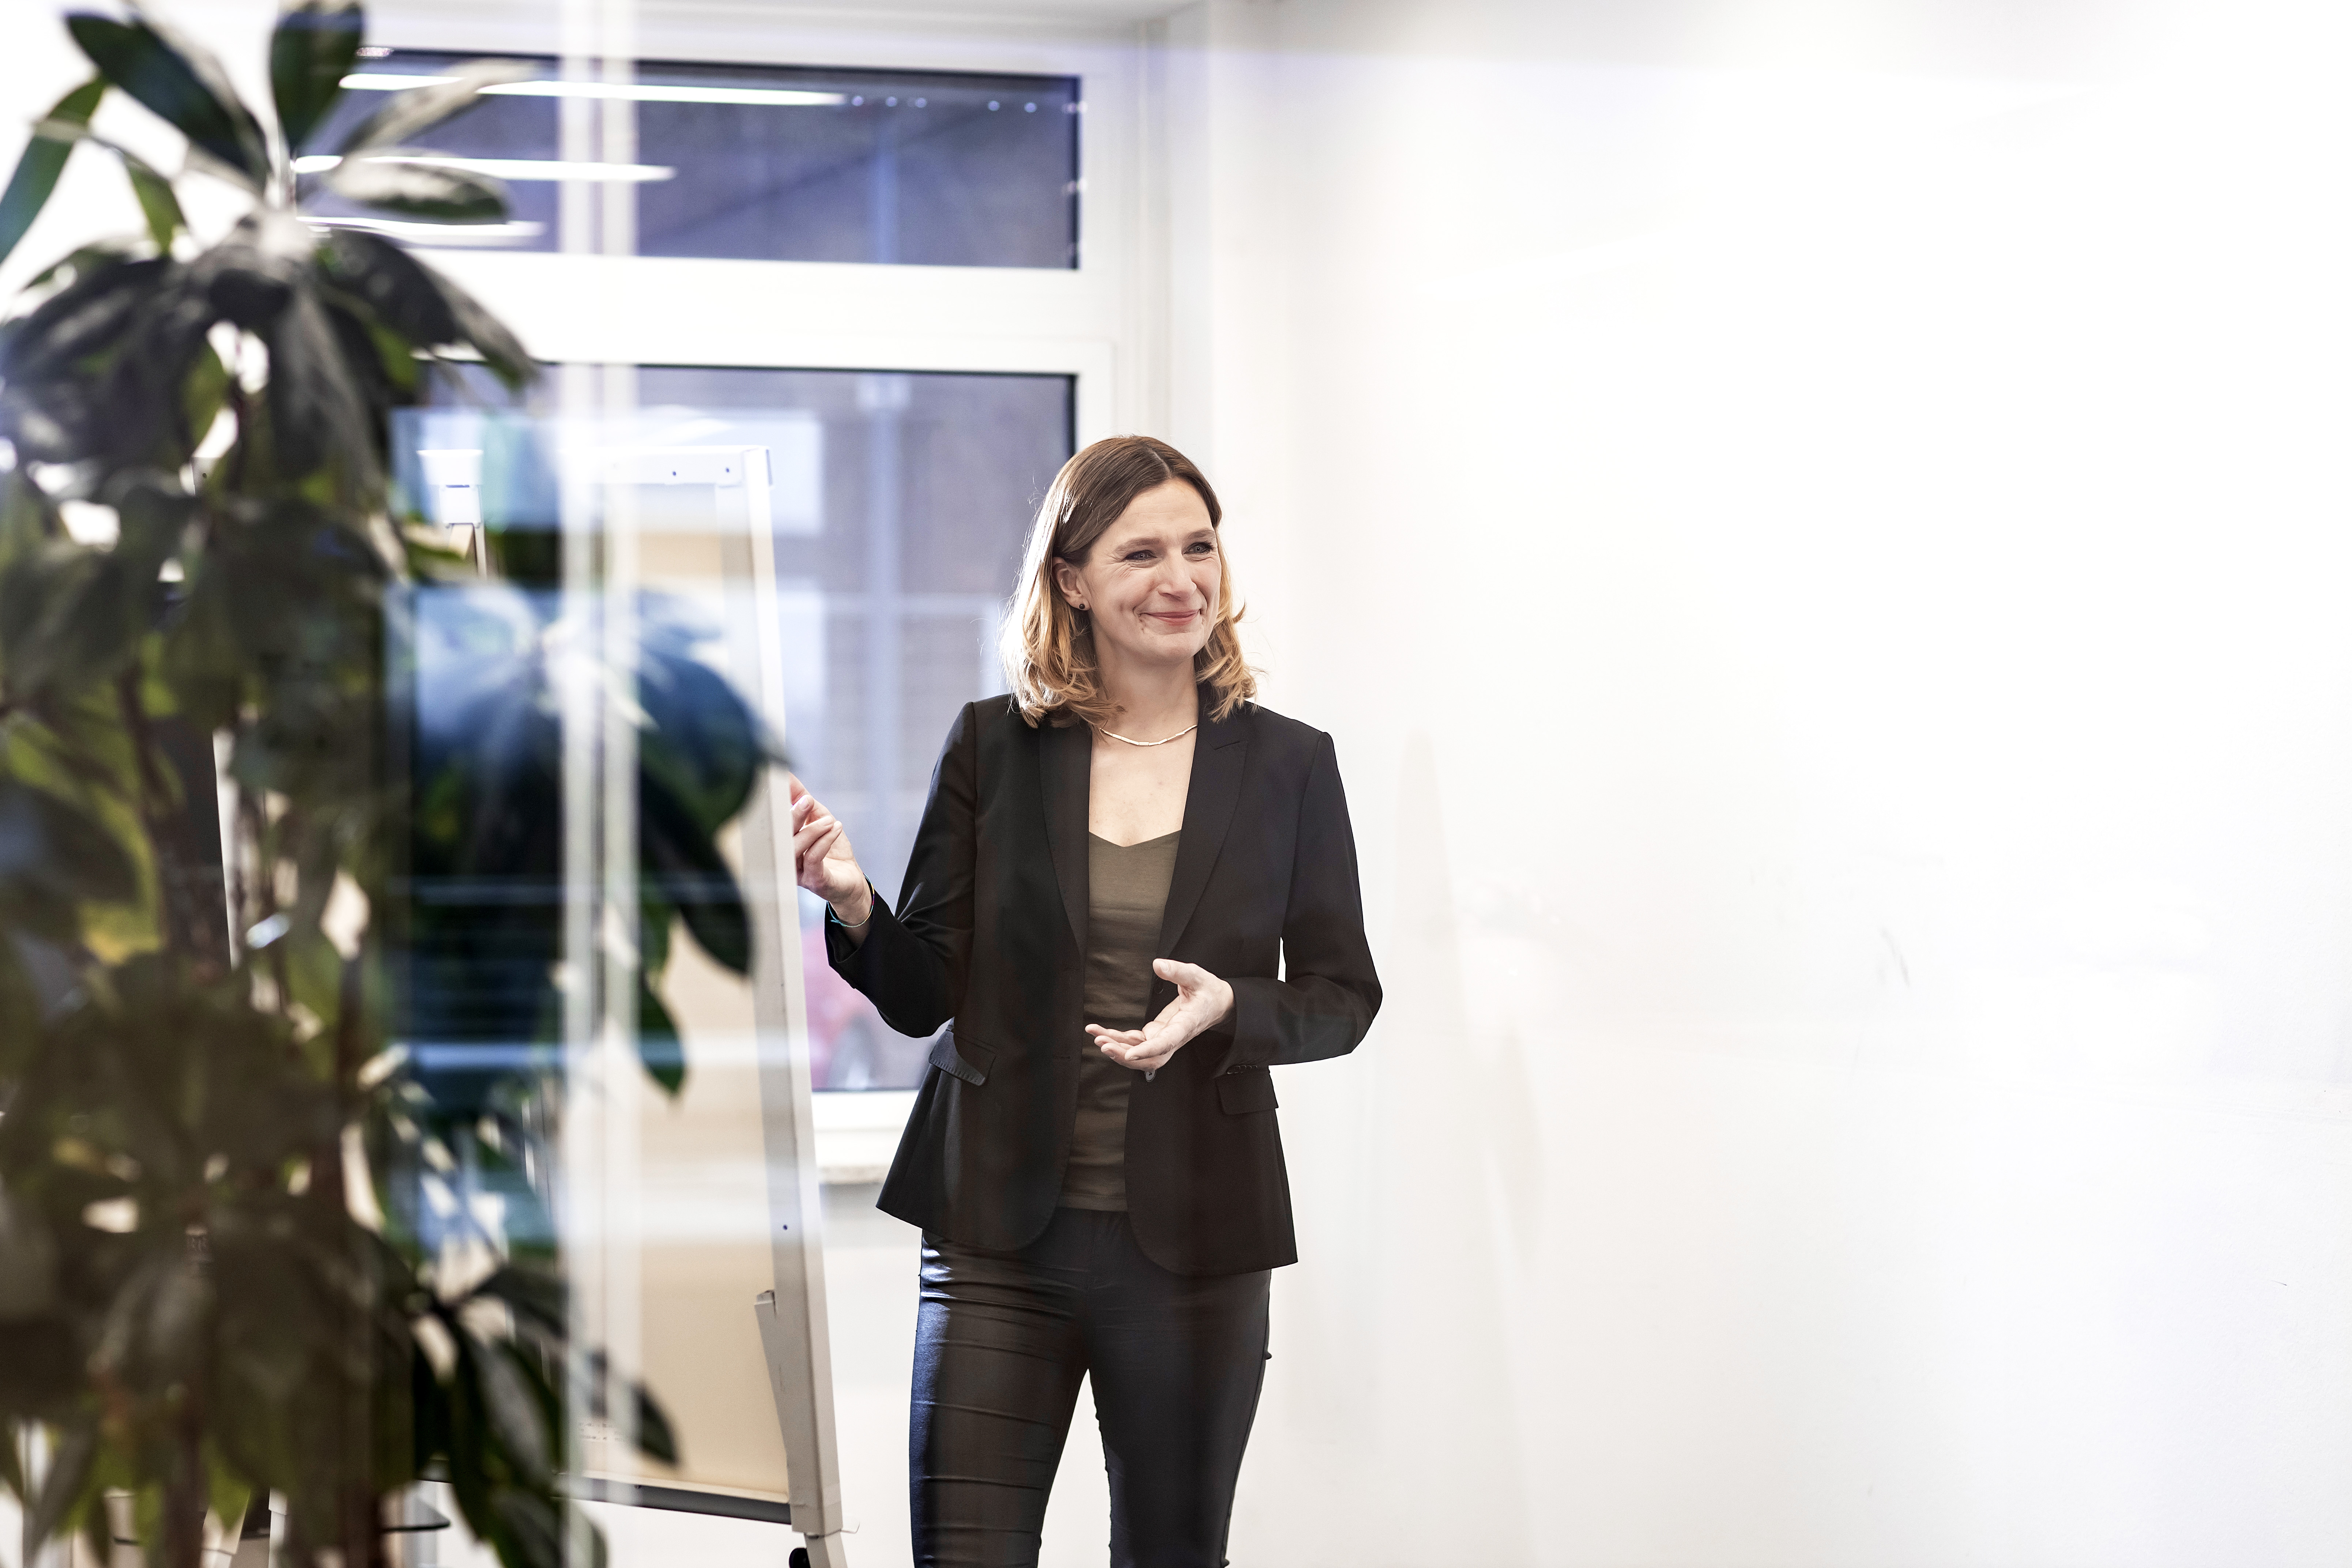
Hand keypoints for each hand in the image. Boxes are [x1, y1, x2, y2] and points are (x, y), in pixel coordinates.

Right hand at [787, 774, 869, 922]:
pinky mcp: (814, 881)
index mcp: (783, 842)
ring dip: (812, 829)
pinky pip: (813, 858)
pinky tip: (834, 829)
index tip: (783, 783)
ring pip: (794, 848)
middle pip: (781, 836)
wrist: (851, 881)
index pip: (774, 822)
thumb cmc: (832, 851)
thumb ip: (805, 802)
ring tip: (829, 821)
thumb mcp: (820, 820)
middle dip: (793, 816)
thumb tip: (790, 778)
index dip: (777, 802)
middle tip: (806, 801)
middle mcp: (786, 858)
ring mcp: (798, 872)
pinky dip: (824, 840)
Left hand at [1086, 959, 1233, 1077]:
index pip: (1166, 1043)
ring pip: (1139, 1053)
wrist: (1217, 1004)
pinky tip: (1102, 1032)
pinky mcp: (1156, 1034)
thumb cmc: (1208, 992)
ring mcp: (1164, 1038)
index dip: (1147, 1051)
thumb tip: (1159, 965)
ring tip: (1097, 1036)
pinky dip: (1118, 1039)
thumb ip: (1178, 971)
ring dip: (1118, 1048)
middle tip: (1103, 1042)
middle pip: (1149, 1058)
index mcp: (1185, 1025)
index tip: (1129, 1054)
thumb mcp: (1197, 976)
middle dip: (1124, 1054)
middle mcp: (1173, 1038)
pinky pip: (1135, 1042)